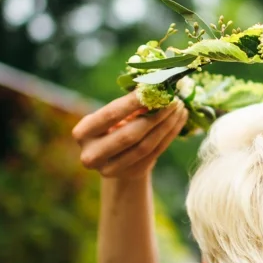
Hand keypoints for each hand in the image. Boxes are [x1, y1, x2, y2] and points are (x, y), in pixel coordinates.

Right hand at [72, 92, 187, 178]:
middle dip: (155, 116)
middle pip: (129, 135)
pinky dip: (170, 135)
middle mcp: (92, 155)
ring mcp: (111, 169)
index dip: (134, 102)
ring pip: (146, 146)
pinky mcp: (131, 174)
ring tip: (180, 108)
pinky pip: (155, 153)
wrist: (115, 155)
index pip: (110, 115)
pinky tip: (180, 120)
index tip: (155, 88)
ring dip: (167, 125)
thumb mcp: (114, 115)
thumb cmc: (114, 125)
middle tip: (174, 100)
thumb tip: (156, 88)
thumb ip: (130, 105)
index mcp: (82, 133)